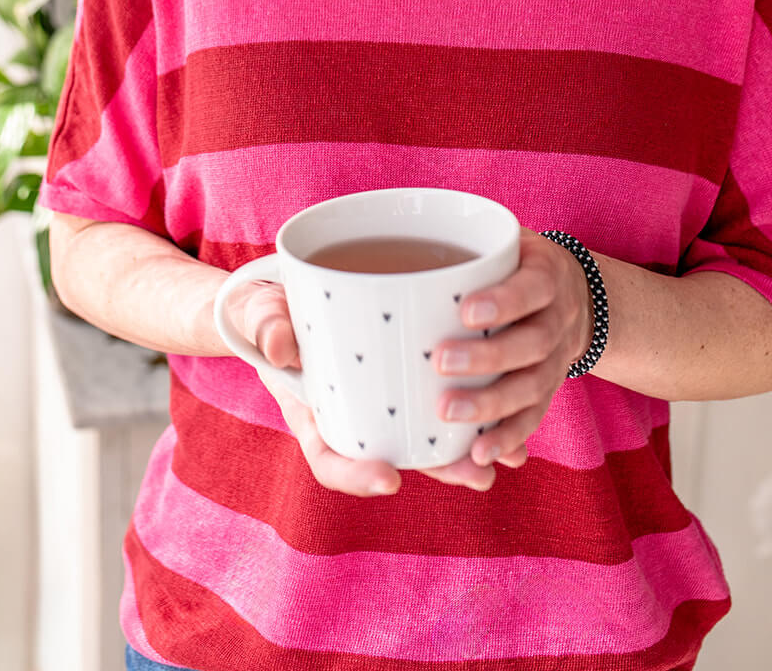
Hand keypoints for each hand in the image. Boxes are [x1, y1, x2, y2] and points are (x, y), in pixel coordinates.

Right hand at [219, 277, 531, 496]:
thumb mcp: (259, 313)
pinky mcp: (404, 377)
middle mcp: (351, 416)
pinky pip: (439, 402)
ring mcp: (379, 401)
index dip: (358, 475)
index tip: (390, 477)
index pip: (330, 458)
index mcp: (312, 411)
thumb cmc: (268, 309)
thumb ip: (267, 324)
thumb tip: (281, 347)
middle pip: (395, 455)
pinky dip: (476, 411)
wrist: (282, 294)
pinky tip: (513, 411)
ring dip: (467, 449)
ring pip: (424, 435)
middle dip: (439, 469)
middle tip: (478, 474)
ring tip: (509, 455)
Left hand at [432, 228, 594, 471]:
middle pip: (532, 343)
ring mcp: (558, 358)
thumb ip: (460, 242)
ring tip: (448, 412)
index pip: (533, 287)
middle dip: (488, 357)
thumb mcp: (501, 238)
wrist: (573, 291)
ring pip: (533, 386)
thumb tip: (385, 242)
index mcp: (547, 273)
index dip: (505, 302)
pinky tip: (479, 452)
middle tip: (440, 362)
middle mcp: (559, 318)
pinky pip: (533, 418)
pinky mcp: (548, 388)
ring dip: (492, 403)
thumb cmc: (513, 261)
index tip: (466, 311)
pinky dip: (508, 437)